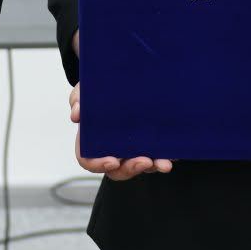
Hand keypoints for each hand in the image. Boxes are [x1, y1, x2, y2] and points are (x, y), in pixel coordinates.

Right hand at [67, 30, 171, 181]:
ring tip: (164, 163)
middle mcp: (111, 149)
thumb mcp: (86, 90)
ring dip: (152, 167)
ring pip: (140, 166)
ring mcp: (130, 149)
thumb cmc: (99, 90)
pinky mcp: (148, 145)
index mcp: (91, 141)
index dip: (98, 165)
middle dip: (131, 169)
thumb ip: (78, 99)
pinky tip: (174, 152)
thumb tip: (76, 114)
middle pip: (117, 170)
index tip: (112, 161)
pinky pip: (156, 156)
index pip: (89, 160)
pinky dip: (165, 156)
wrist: (120, 79)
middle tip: (143, 160)